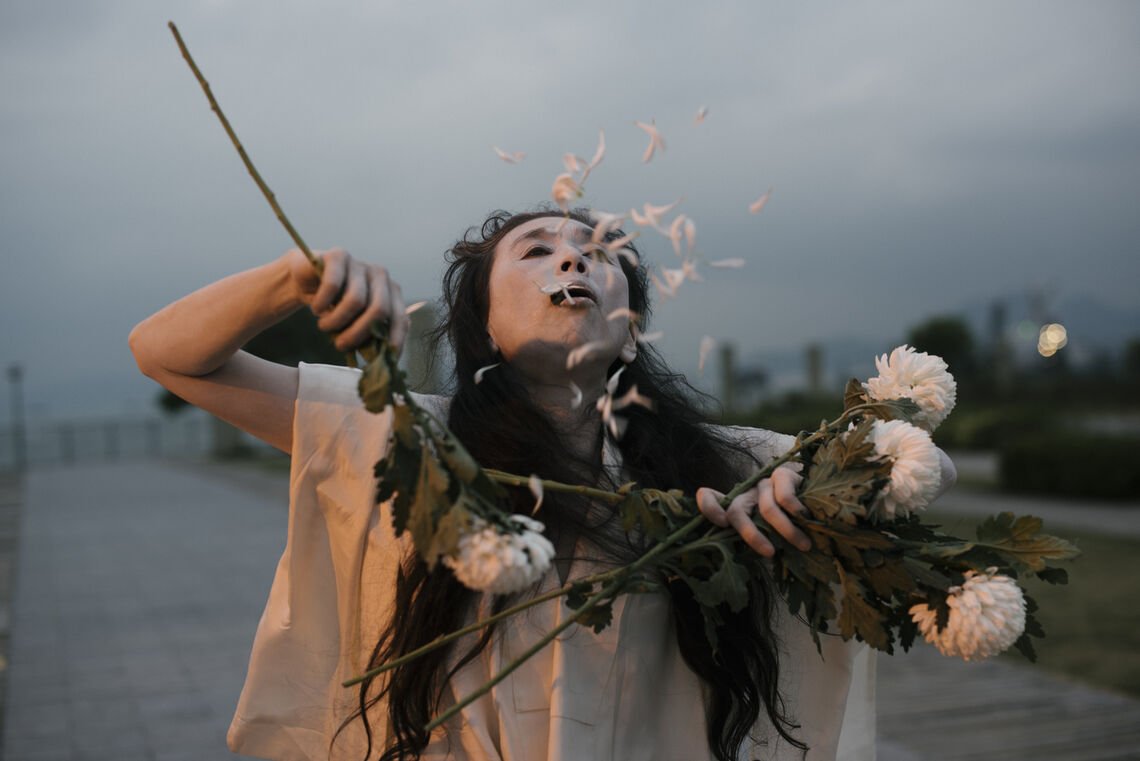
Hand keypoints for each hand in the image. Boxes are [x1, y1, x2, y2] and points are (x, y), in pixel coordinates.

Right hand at [283, 247, 409, 353]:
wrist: (307, 280)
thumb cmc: (335, 307)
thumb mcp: (354, 324)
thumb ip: (369, 338)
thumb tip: (379, 362)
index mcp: (392, 293)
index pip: (400, 319)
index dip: (394, 341)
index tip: (382, 362)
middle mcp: (381, 276)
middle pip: (379, 310)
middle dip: (358, 333)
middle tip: (340, 346)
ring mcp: (361, 264)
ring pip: (355, 300)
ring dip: (336, 321)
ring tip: (324, 326)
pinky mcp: (339, 256)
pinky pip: (333, 286)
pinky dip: (322, 303)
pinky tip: (316, 308)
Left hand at [696, 465, 810, 556]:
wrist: (823, 506)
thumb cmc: (793, 527)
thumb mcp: (773, 537)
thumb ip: (761, 542)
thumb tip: (761, 560)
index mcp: (740, 508)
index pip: (711, 498)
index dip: (709, 507)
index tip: (721, 523)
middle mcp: (748, 494)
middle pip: (737, 511)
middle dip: (751, 535)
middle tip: (770, 553)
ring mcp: (764, 484)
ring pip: (767, 509)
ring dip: (787, 531)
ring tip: (804, 545)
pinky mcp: (782, 475)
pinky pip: (785, 497)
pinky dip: (796, 512)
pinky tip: (808, 518)